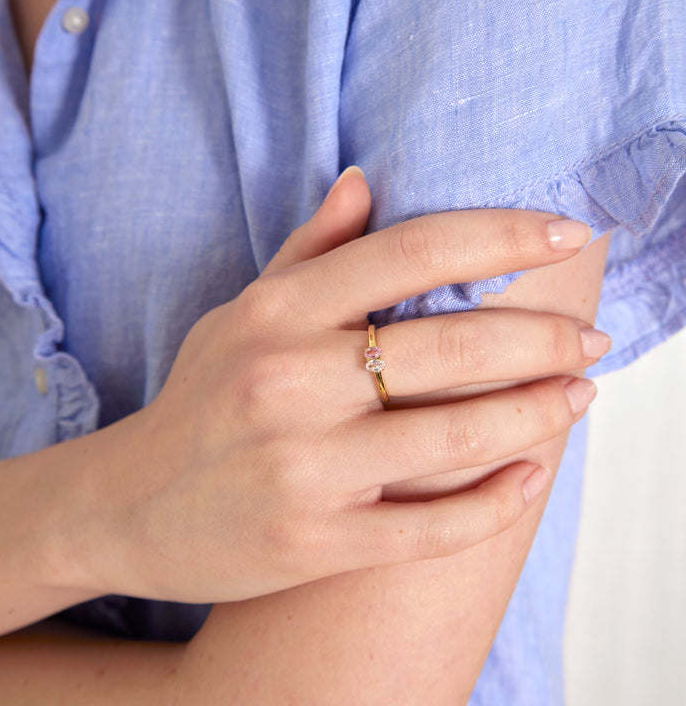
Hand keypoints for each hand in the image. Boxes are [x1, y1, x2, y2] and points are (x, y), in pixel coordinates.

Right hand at [67, 167, 606, 603]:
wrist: (131, 505)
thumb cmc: (200, 401)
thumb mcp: (240, 315)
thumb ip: (309, 251)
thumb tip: (365, 179)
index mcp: (277, 313)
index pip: (413, 250)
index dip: (502, 236)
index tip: (564, 234)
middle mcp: (288, 382)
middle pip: (452, 343)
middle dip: (544, 337)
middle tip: (591, 339)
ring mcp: (302, 468)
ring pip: (455, 435)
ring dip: (538, 415)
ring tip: (577, 398)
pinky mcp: (314, 543)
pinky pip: (431, 527)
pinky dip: (495, 503)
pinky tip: (529, 478)